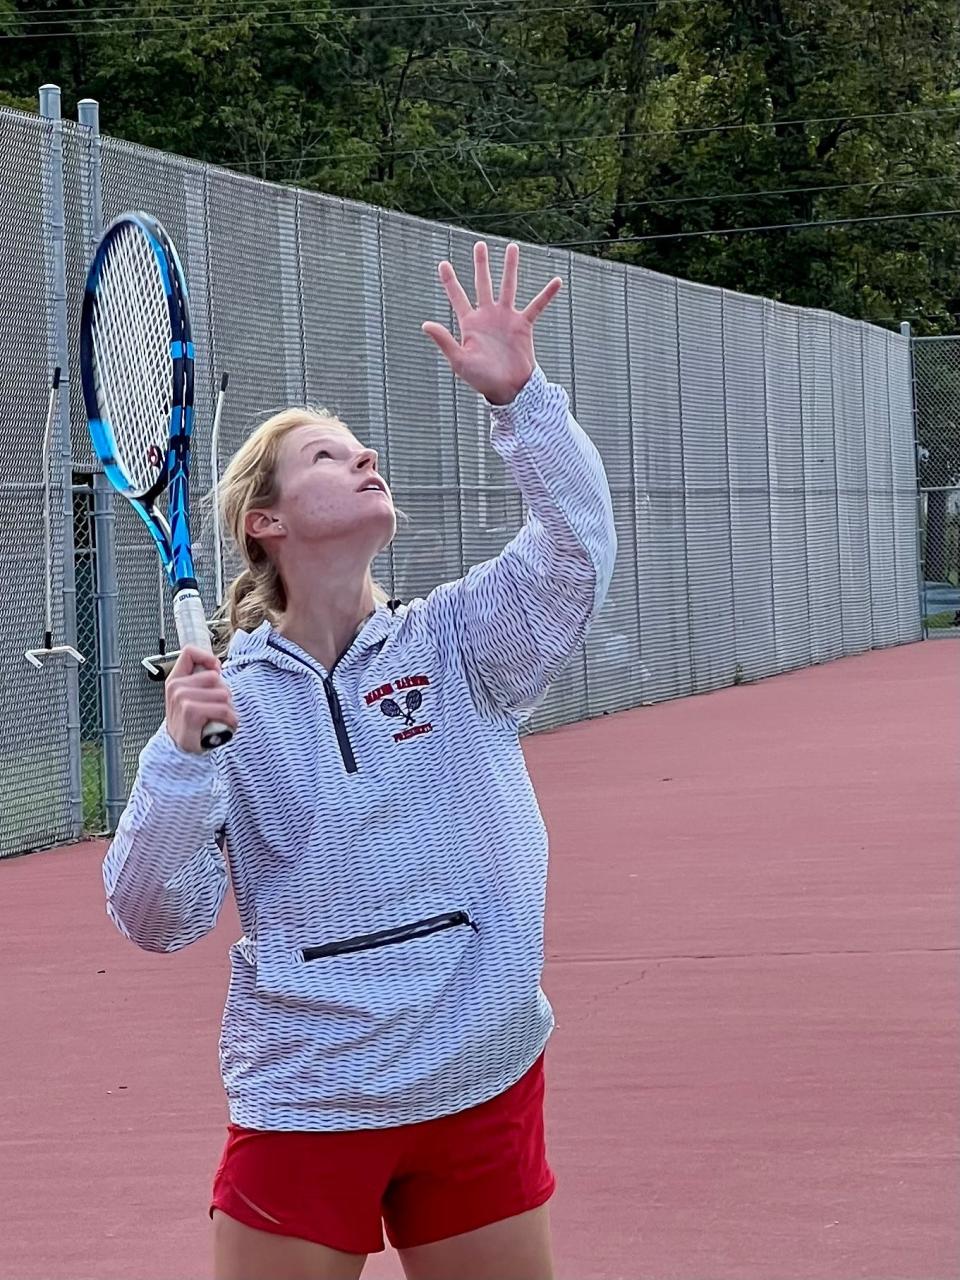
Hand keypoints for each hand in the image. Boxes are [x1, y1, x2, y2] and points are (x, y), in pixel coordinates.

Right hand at [164, 646, 237, 753]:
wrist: (181, 748)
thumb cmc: (191, 722)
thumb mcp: (190, 697)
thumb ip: (201, 679)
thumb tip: (216, 666)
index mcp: (175, 679)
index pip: (189, 652)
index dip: (207, 658)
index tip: (215, 672)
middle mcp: (176, 687)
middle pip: (215, 677)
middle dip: (223, 693)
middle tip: (215, 708)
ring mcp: (182, 699)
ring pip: (223, 694)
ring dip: (228, 709)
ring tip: (218, 718)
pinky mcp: (191, 712)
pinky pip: (223, 709)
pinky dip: (230, 720)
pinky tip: (224, 725)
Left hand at [422, 241, 561, 404]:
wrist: (508, 389)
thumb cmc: (481, 379)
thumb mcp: (459, 360)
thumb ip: (444, 341)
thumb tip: (425, 324)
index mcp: (470, 323)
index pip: (458, 296)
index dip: (450, 281)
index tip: (443, 263)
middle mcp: (488, 316)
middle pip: (483, 284)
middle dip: (481, 264)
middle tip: (479, 244)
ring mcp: (506, 318)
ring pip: (508, 286)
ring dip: (510, 267)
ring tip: (512, 247)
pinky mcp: (524, 325)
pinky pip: (537, 306)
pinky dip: (547, 295)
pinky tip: (557, 281)